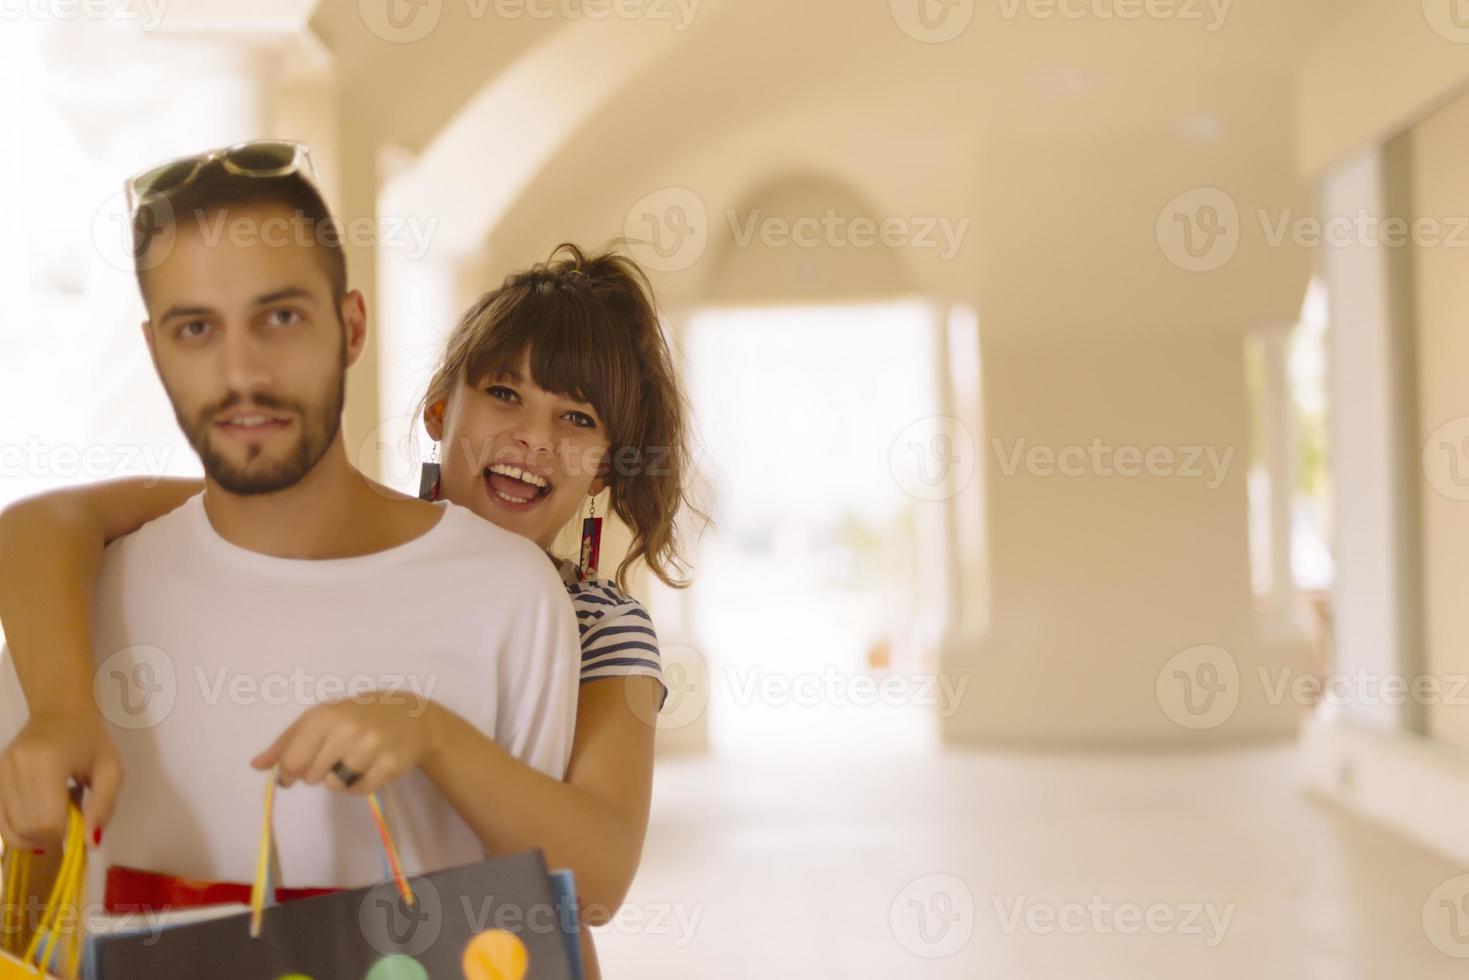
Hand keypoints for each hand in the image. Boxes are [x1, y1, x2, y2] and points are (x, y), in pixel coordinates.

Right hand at [0, 709, 121, 850]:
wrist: (60, 711)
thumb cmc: (91, 740)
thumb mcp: (111, 770)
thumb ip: (104, 806)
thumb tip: (91, 842)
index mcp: (47, 763)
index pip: (47, 820)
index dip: (64, 834)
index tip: (79, 828)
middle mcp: (16, 768)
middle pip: (27, 827)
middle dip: (50, 836)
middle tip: (69, 820)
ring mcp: (0, 772)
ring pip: (9, 827)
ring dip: (33, 834)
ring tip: (54, 813)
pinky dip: (17, 829)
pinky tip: (35, 817)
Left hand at [250, 692, 440, 796]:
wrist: (411, 716)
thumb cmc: (357, 715)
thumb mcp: (321, 718)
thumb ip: (287, 742)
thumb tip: (256, 766)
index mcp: (324, 716)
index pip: (291, 762)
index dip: (288, 773)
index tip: (294, 773)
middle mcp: (347, 730)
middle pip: (312, 777)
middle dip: (319, 772)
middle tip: (336, 755)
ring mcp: (371, 748)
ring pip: (336, 786)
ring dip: (340, 779)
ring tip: (355, 759)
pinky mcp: (390, 765)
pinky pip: (360, 791)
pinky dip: (360, 785)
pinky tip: (369, 767)